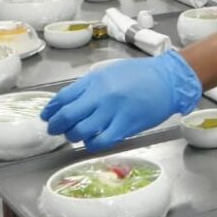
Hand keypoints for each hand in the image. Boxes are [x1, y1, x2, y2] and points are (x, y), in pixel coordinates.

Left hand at [42, 50, 201, 151]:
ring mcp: (113, 111)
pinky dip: (91, 144)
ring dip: (73, 136)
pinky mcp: (126, 126)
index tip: (47, 117)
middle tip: (55, 130)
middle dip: (56, 126)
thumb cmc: (141, 74)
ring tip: (75, 135)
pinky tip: (92, 141)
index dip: (51, 110)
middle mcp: (101, 95)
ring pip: (81, 131)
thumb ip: (90, 86)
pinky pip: (101, 141)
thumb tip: (69, 102)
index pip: (63, 97)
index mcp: (95, 80)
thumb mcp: (110, 72)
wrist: (169, 79)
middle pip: (68, 116)